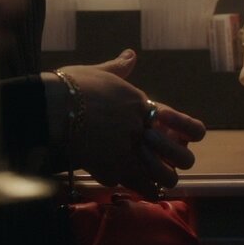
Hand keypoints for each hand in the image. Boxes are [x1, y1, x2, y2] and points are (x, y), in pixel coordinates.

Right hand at [58, 50, 206, 196]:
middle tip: (169, 165)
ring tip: (157, 183)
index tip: (192, 136)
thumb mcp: (99, 72)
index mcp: (141, 104)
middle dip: (177, 161)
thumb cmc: (72, 86)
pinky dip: (139, 190)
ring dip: (161, 180)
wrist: (52, 106)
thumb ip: (119, 68)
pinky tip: (139, 190)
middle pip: (178, 155)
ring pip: (163, 176)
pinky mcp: (114, 169)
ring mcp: (130, 151)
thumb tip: (130, 54)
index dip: (189, 130)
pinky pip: (136, 186)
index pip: (179, 121)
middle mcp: (141, 129)